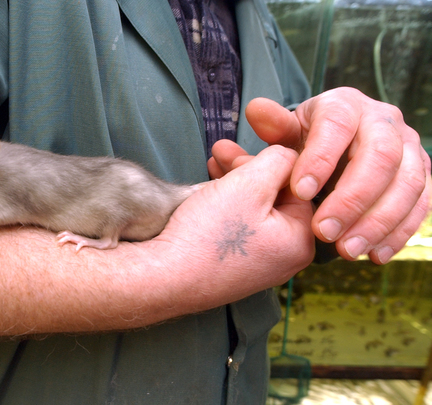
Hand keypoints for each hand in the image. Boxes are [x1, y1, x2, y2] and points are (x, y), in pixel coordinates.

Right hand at [158, 145, 314, 305]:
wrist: (167, 278)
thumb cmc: (209, 236)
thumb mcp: (249, 184)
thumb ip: (277, 161)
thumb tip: (289, 154)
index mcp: (300, 241)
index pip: (297, 187)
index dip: (267, 164)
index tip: (237, 154)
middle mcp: (286, 258)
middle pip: (274, 199)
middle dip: (247, 172)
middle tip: (220, 153)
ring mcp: (261, 266)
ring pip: (254, 212)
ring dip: (233, 186)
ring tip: (211, 167)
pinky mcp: (237, 268)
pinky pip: (240, 231)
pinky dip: (226, 209)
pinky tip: (207, 196)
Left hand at [210, 88, 430, 263]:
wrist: (337, 149)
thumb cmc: (308, 142)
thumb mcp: (288, 133)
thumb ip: (273, 127)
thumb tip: (256, 110)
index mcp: (346, 104)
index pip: (337, 125)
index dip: (321, 158)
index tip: (299, 192)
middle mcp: (384, 120)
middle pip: (380, 156)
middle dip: (352, 199)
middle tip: (323, 232)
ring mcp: (409, 147)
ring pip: (407, 183)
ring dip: (378, 222)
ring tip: (347, 250)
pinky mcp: (422, 175)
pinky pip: (421, 204)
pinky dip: (398, 233)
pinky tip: (374, 255)